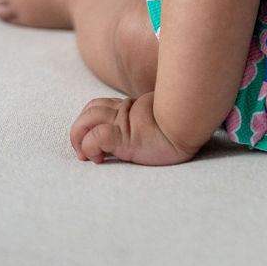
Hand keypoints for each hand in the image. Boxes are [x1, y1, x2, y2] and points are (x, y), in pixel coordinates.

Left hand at [70, 92, 196, 165]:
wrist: (189, 127)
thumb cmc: (178, 128)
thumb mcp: (157, 121)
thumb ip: (145, 120)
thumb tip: (144, 129)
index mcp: (128, 109)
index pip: (98, 106)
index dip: (87, 121)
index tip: (88, 143)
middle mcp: (122, 113)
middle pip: (88, 110)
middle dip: (77, 130)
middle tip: (81, 152)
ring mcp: (123, 123)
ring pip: (87, 120)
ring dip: (78, 138)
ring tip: (85, 156)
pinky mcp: (124, 137)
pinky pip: (97, 137)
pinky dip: (89, 147)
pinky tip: (98, 158)